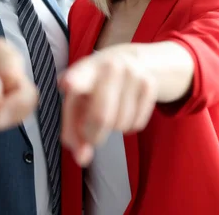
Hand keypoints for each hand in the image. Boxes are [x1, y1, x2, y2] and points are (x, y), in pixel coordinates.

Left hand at [58, 48, 157, 165]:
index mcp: (84, 70)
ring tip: (109, 110)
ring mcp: (131, 73)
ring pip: (120, 125)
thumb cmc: (92, 87)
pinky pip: (136, 125)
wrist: (127, 59)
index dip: (74, 81)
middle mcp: (108, 67)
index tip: (68, 84)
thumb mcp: (77, 101)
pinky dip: (127, 126)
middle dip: (93, 135)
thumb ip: (73, 131)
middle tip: (89, 134)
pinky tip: (124, 108)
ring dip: (112, 129)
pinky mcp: (149, 84)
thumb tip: (82, 159)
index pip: (79, 77)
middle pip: (101, 117)